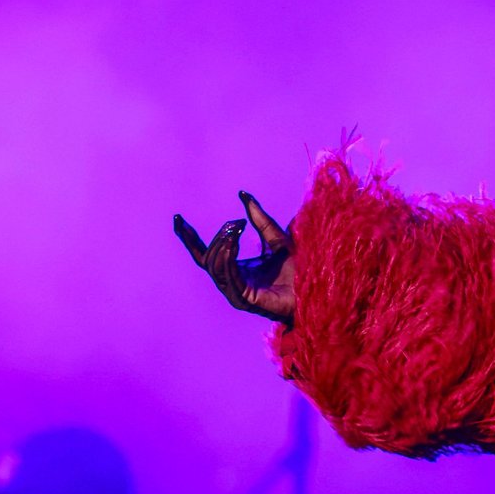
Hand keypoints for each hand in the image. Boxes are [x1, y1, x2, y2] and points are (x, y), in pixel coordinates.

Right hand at [174, 192, 296, 323]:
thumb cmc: (298, 269)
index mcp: (234, 269)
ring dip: (222, 246)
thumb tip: (244, 194)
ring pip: (215, 267)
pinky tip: (232, 244)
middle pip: (208, 258)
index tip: (178, 218)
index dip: (189, 237)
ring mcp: (235, 293)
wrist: (316, 289)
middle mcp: (231, 282)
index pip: (204, 253)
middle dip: (217, 238)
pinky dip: (227, 258)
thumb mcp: (277, 239)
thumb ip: (261, 220)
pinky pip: (228, 277)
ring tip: (234, 230)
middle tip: (233, 224)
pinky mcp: (244, 299)